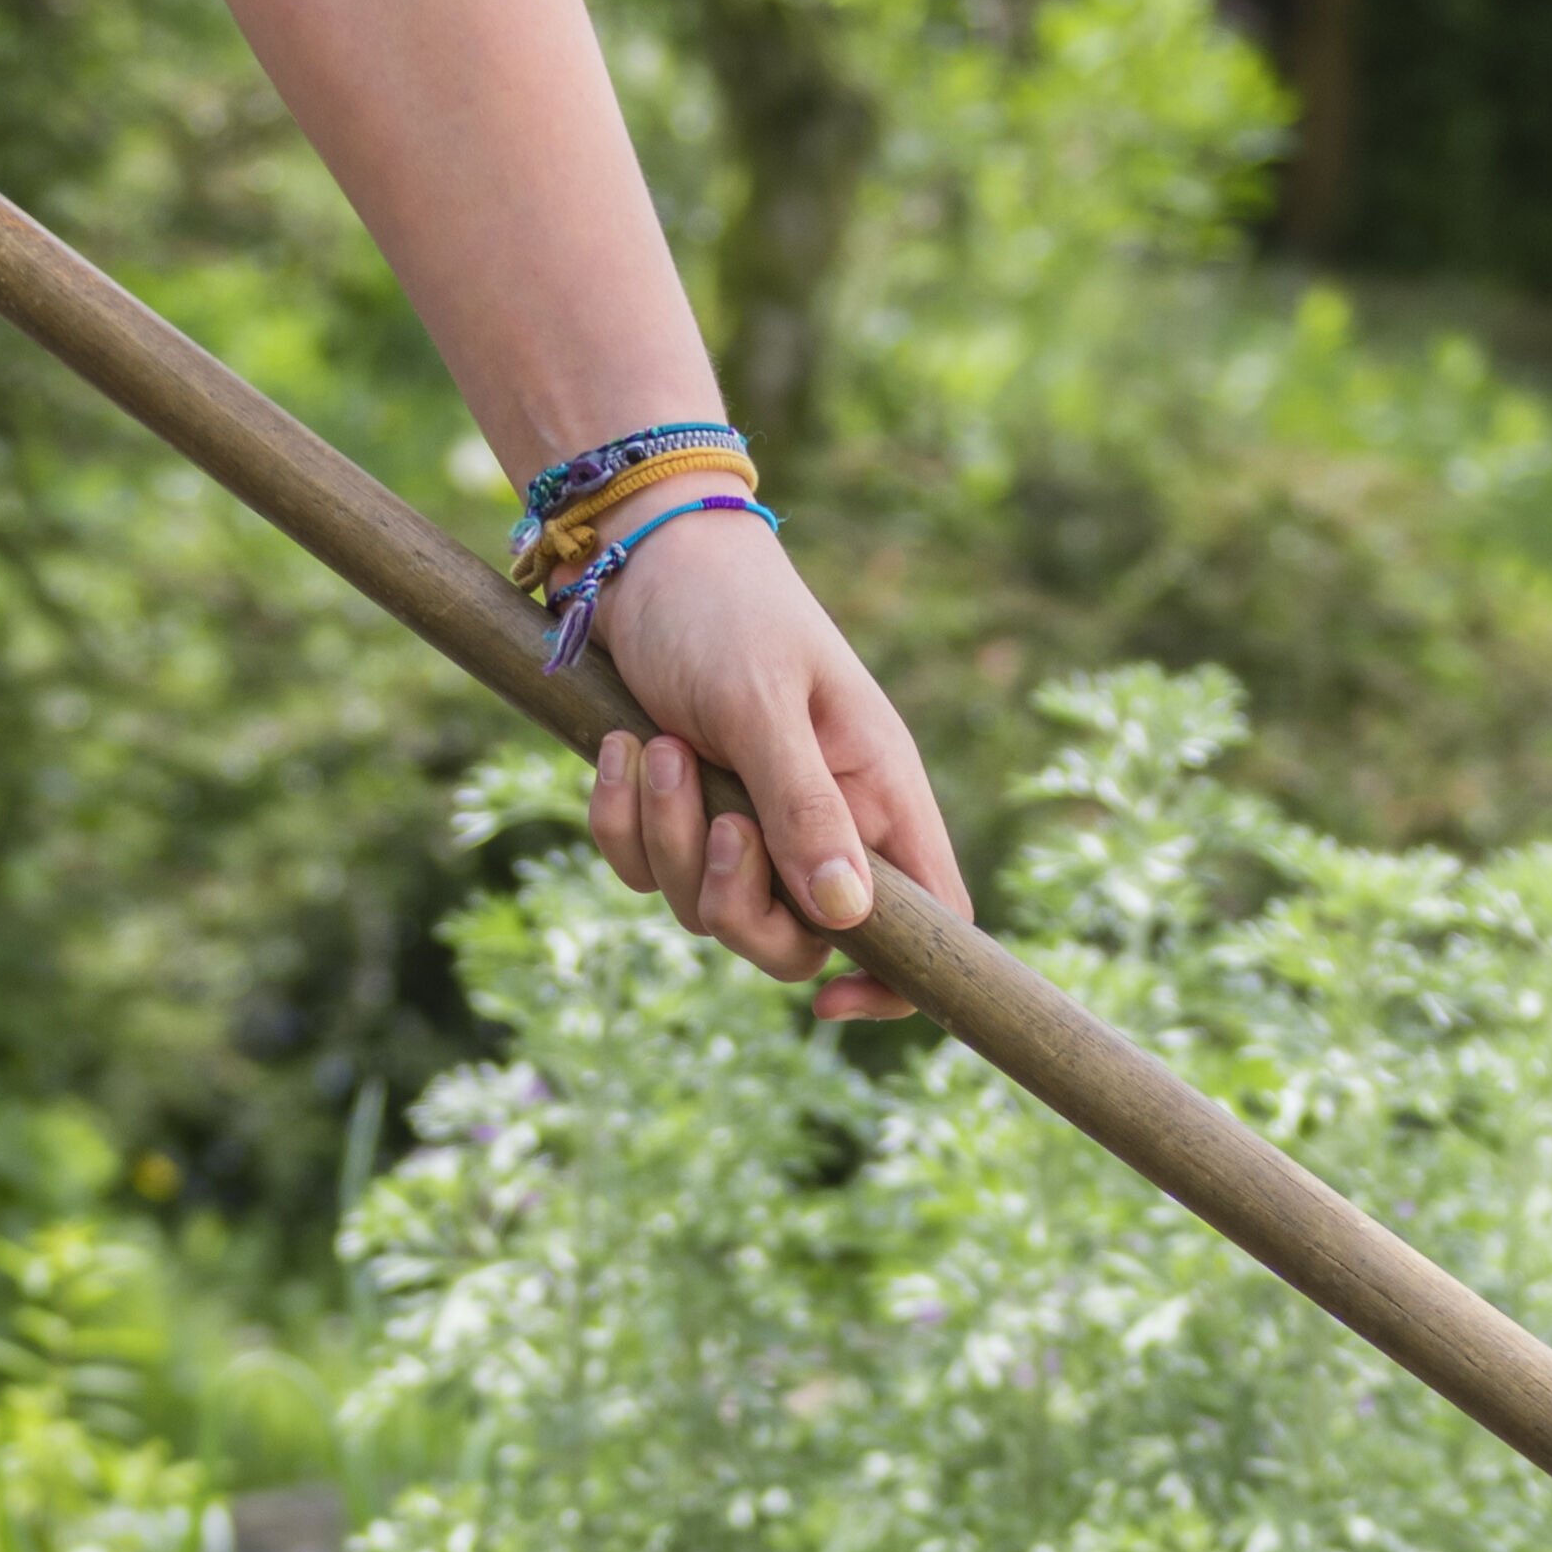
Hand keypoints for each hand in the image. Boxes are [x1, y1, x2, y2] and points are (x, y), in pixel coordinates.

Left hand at [569, 509, 959, 1025]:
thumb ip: (805, 811)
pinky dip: (624, 823)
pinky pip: (646, 871)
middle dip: (734, 900)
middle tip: (712, 819)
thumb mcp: (764, 704)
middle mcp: (823, 819)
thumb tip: (849, 921)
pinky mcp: (681, 811)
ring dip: (666, 841)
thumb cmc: (723, 610)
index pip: (931, 919)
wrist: (639, 551)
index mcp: (877, 792)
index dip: (895, 981)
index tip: (829, 1000)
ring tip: (659, 747)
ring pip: (708, 909)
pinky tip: (620, 752)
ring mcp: (748, 820)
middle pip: (797, 943)